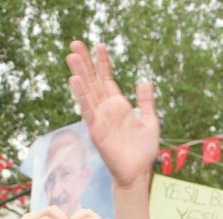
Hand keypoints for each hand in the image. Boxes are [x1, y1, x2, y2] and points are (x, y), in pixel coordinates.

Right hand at [66, 42, 159, 188]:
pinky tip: (75, 80)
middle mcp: (106, 109)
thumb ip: (145, 102)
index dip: (103, 63)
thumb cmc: (143, 150)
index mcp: (118, 105)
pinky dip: (81, 95)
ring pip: (87, 91)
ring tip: (72, 55)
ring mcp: (99, 119)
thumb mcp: (150, 121)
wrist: (137, 172)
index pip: (107, 79)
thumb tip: (144, 81)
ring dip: (79, 73)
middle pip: (93, 81)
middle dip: (85, 62)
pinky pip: (87, 110)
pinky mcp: (96, 130)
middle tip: (75, 43)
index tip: (99, 45)